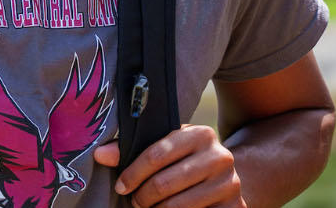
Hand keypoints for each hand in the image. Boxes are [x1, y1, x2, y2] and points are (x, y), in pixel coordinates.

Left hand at [93, 125, 244, 207]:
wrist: (225, 175)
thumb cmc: (186, 158)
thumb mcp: (166, 145)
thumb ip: (132, 148)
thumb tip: (100, 155)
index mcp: (201, 134)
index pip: (156, 155)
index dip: (132, 173)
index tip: (120, 186)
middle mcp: (220, 156)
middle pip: (164, 184)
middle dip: (142, 197)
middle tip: (134, 201)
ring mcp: (230, 184)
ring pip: (178, 206)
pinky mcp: (235, 207)